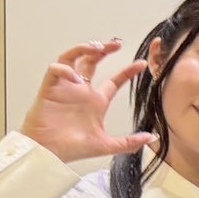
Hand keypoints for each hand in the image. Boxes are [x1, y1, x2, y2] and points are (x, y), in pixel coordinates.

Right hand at [19, 40, 153, 163]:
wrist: (47, 154)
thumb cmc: (72, 148)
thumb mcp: (106, 145)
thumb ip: (129, 142)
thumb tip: (151, 137)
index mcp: (96, 101)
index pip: (114, 81)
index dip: (128, 71)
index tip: (142, 63)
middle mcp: (81, 91)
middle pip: (92, 61)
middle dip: (103, 49)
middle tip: (116, 43)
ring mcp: (65, 88)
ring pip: (72, 58)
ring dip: (83, 49)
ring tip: (96, 48)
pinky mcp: (49, 89)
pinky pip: (54, 69)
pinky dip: (65, 70)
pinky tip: (76, 79)